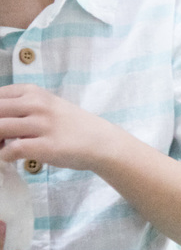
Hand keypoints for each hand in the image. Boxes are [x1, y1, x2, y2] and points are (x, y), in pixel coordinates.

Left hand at [0, 84, 115, 171]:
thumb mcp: (46, 106)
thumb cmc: (71, 126)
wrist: (102, 142)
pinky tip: (11, 158)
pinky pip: (12, 150)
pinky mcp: (47, 146)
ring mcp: (43, 124)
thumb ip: (20, 107)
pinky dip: (4, 156)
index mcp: (34, 92)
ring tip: (2, 147)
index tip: (1, 123)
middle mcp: (37, 104)